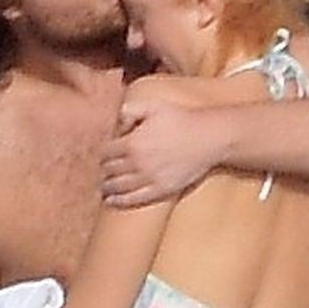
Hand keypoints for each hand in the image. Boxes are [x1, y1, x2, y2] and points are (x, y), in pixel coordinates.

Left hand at [101, 91, 223, 204]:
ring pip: (118, 186)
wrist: (207, 138)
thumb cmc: (181, 120)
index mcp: (132, 142)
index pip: (106, 152)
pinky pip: (134, 198)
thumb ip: (130, 110)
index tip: (102, 154)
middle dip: (103, 170)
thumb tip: (116, 122)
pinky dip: (119, 200)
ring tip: (102, 186)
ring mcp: (148, 178)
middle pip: (109, 170)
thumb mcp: (153, 106)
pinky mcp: (160, 189)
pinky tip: (111, 200)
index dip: (102, 153)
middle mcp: (137, 162)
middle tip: (101, 170)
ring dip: (106, 186)